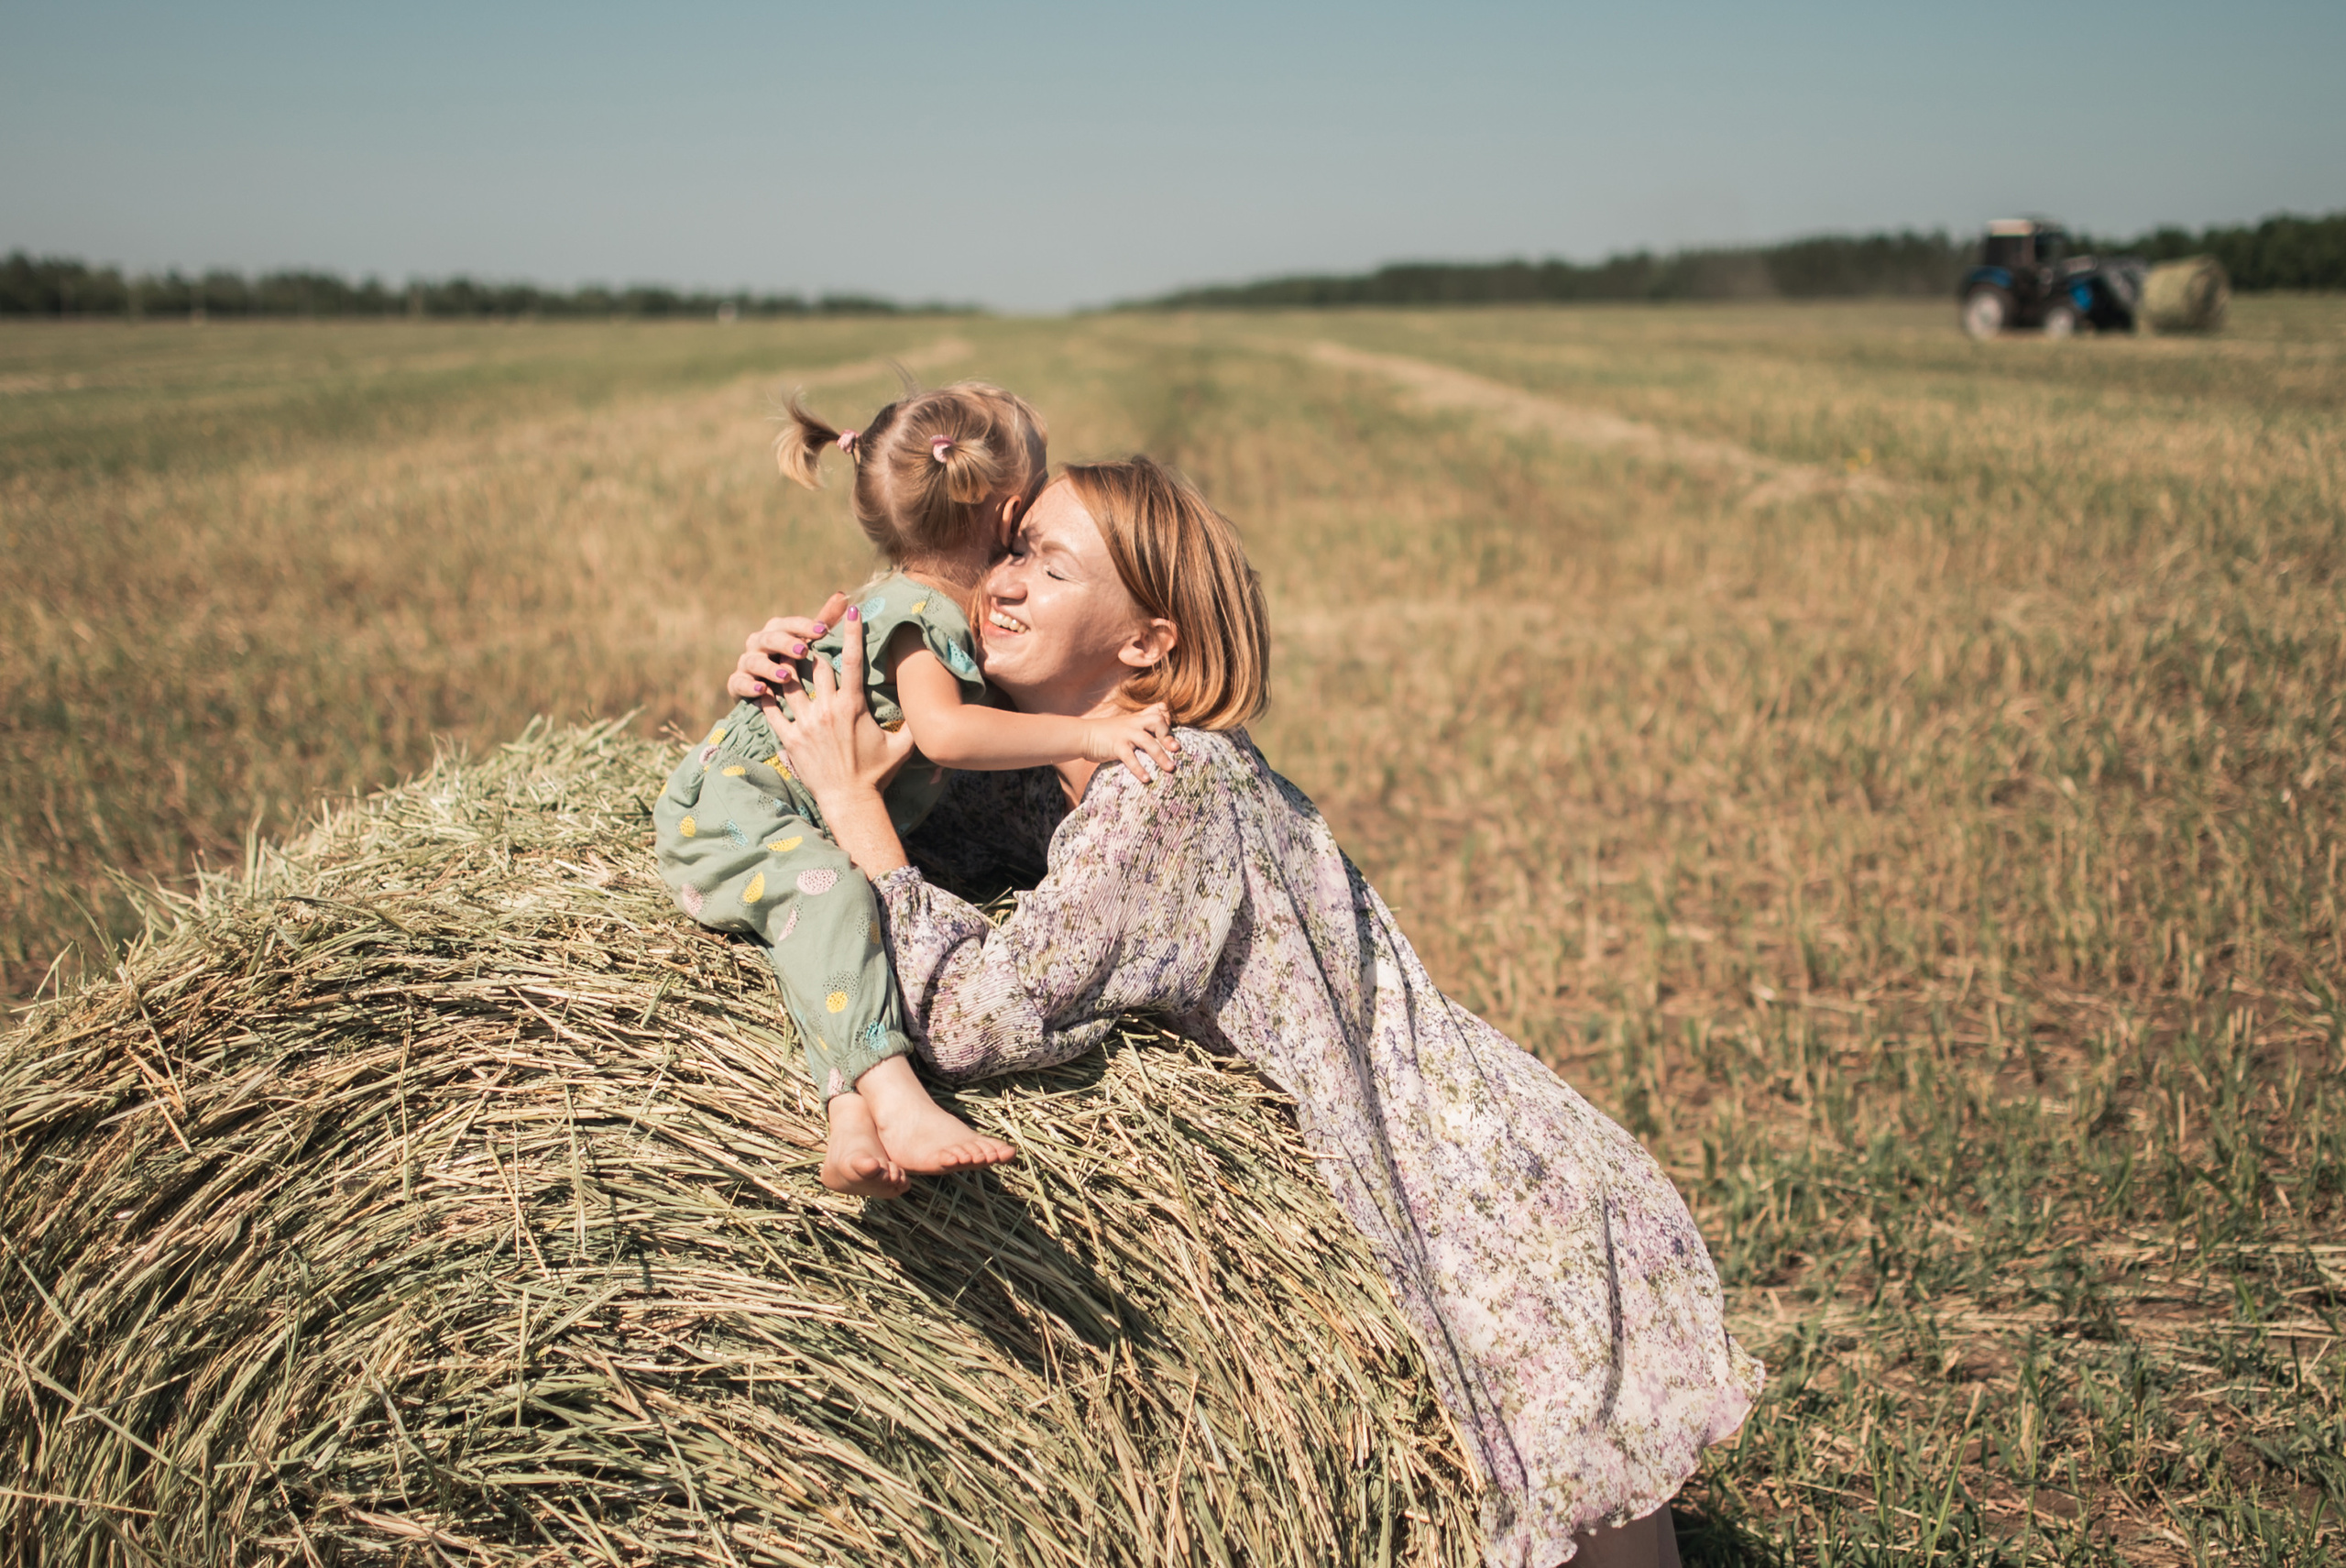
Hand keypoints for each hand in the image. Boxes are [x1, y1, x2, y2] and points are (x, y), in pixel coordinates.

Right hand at [728, 591, 851, 699]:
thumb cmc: (793, 661)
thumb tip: (842, 596)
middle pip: (770, 638)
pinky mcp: (736, 683)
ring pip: (754, 661)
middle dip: (786, 644)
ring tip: (786, 676)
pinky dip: (750, 686)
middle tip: (803, 651)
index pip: (790, 624)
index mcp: (776, 630)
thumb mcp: (810, 641)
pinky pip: (739, 683)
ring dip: (769, 668)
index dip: (805, 626)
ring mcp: (746, 662)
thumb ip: (824, 621)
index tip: (823, 630)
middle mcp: (758, 642)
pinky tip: (762, 691)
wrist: (766, 688)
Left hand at [765, 606, 915, 807]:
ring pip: (790, 682)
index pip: (852, 660)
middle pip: (815, 665)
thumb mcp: (901, 747)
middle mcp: (827, 709)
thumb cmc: (877, 774)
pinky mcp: (790, 739)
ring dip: (784, 665)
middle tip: (807, 629)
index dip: (852, 631)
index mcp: (852, 705)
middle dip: (811, 645)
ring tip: (778, 649)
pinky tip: (760, 684)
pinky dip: (765, 696)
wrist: (851, 801)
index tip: (851, 609)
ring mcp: (806, 723)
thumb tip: (930, 710)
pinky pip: (772, 711)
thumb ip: (912, 725)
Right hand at [1081, 702, 1179, 778]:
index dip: (1168, 720)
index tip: (1171, 733)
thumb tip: (1158, 732)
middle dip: (1168, 735)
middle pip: (1156, 721)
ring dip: (1161, 756)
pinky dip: (1139, 769)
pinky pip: (1130, 758)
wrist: (1083, 735)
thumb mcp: (1125, 724)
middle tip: (1176, 749)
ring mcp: (1125, 734)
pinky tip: (1146, 779)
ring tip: (1170, 768)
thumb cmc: (1107, 733)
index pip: (1159, 711)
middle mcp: (1133, 723)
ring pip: (1147, 742)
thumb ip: (1141, 725)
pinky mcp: (1116, 746)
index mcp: (1137, 718)